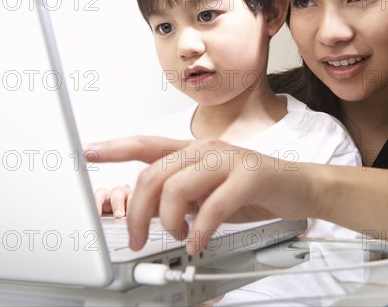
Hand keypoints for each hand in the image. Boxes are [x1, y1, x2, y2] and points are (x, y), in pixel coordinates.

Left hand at [85, 136, 315, 253]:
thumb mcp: (208, 190)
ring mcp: (228, 161)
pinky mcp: (249, 176)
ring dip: (169, 221)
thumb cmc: (251, 189)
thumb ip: (182, 195)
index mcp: (193, 152)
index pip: (147, 145)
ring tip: (179, 236)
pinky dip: (200, 230)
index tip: (90, 150)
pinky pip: (212, 206)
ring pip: (177, 188)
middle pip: (154, 175)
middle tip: (139, 237)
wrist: (297, 187)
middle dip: (138, 212)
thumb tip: (153, 213)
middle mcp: (206, 150)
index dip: (116, 147)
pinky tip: (199, 241)